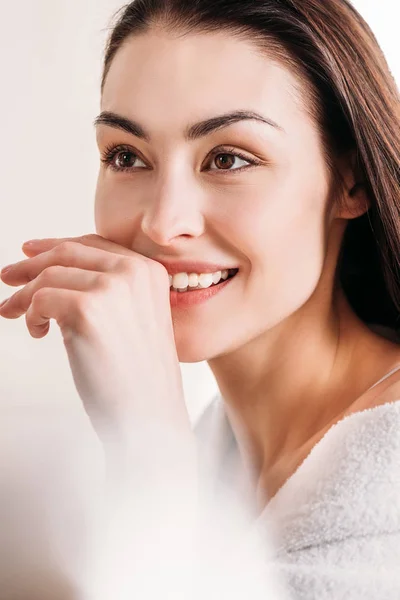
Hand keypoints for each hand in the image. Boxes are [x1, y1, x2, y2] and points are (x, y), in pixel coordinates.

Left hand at [0, 234, 190, 445]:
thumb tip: (57, 271)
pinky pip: (40, 299)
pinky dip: (31, 315)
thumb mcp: (137, 320)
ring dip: (25, 296)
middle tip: (7, 278)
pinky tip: (40, 333)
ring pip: (48, 275)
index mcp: (149, 272)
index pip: (93, 245)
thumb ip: (112, 291)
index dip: (57, 246)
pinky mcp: (87, 310)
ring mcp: (111, 288)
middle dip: (30, 264)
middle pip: (67, 253)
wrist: (149, 415)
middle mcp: (134, 272)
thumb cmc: (139, 378)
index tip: (31, 251)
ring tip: (15, 315)